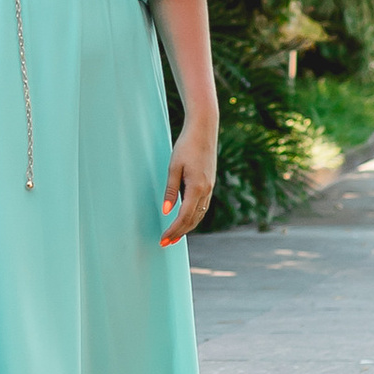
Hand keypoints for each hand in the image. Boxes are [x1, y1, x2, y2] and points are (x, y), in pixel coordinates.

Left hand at [161, 114, 216, 245]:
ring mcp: (210, 188)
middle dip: (179, 233)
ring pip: (199, 215)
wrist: (204, 130)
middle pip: (193, 220)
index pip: (184, 217)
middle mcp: (206, 191)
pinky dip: (193, 217)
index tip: (163, 240)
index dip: (173, 230)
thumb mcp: (173, 167)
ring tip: (174, 236)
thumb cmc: (186, 146)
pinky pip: (202, 207)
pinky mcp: (210, 184)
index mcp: (197, 188)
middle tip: (165, 243)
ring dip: (187, 227)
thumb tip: (167, 211)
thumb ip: (171, 190)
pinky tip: (185, 219)